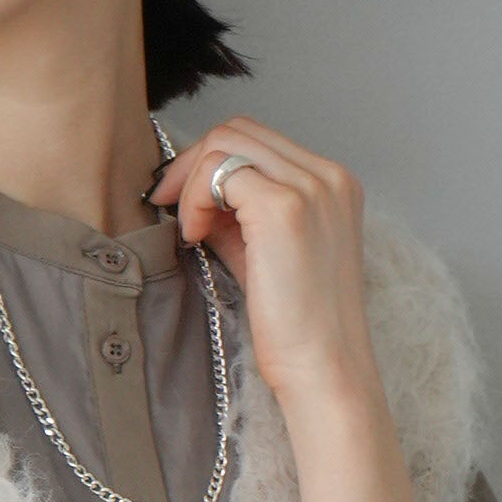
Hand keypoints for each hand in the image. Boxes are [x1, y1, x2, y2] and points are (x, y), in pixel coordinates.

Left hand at [146, 116, 424, 501]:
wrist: (324, 371)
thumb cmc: (296, 327)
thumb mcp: (266, 256)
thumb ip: (239, 217)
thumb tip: (194, 194)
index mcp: (334, 184)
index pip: (260, 141)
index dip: (211, 164)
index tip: (184, 205)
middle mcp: (330, 176)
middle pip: (240, 129)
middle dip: (193, 163)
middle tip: (166, 207)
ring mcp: (311, 187)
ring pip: (226, 142)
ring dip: (191, 181)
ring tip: (188, 232)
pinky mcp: (284, 207)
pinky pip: (220, 172)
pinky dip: (195, 200)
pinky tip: (194, 239)